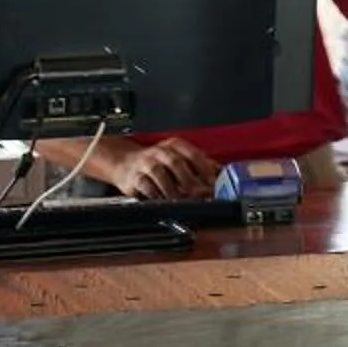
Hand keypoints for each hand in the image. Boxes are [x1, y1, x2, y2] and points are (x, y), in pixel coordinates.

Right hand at [105, 136, 220, 200]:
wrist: (124, 163)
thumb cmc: (156, 162)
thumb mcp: (179, 157)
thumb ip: (201, 165)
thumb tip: (223, 173)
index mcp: (175, 145)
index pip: (193, 154)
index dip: (204, 168)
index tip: (213, 182)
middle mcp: (160, 152)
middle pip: (177, 163)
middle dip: (190, 180)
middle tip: (200, 194)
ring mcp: (146, 163)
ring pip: (160, 174)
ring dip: (173, 189)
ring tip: (182, 200)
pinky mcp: (134, 177)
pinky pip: (145, 186)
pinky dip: (156, 194)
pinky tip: (164, 201)